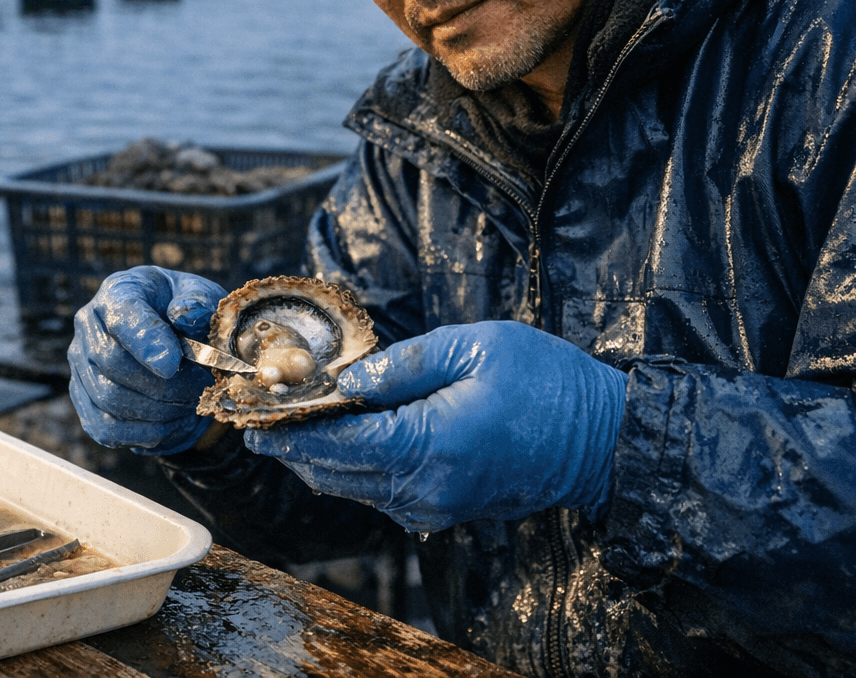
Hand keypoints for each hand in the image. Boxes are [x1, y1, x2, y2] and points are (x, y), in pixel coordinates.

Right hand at [68, 266, 227, 454]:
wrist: (175, 345)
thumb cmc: (187, 317)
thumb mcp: (203, 299)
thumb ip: (198, 302)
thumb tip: (184, 315)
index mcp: (118, 291)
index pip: (122, 315)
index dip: (146, 341)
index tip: (172, 364)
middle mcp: (89, 325)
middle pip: (112, 362)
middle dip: (161, 384)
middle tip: (198, 389)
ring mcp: (81, 364)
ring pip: (108, 398)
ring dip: (156, 410)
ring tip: (189, 405)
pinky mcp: (84, 400)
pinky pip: (104, 428)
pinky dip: (141, 433)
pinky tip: (169, 424)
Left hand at [245, 321, 627, 531]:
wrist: (605, 438)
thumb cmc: (547, 382)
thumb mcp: (475, 347)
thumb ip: (404, 364)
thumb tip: (347, 380)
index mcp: (430, 444)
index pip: (336, 444)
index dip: (287, 432)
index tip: (250, 419)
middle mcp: (427, 487)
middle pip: (335, 472)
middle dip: (291, 447)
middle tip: (256, 421)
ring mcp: (438, 505)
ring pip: (355, 487)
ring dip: (318, 459)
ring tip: (287, 427)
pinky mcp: (449, 508)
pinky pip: (383, 494)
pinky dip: (353, 469)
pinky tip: (339, 441)